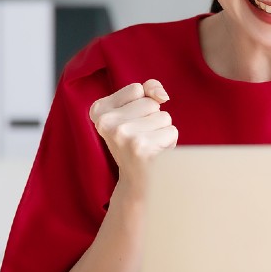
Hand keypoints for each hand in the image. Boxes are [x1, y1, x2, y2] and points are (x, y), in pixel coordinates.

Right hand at [89, 79, 176, 193]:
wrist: (137, 182)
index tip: (131, 124)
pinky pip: (171, 132)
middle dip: (153, 119)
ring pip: (164, 117)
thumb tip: (162, 95)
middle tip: (141, 138)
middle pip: (151, 103)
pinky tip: (155, 155)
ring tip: (149, 146)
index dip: (142, 106)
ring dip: (162, 132)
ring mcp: (123, 135)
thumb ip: (149, 90)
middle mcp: (106, 122)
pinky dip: (169, 143)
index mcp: (99, 110)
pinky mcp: (141, 148)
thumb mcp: (135, 111)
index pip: (137, 89)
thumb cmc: (138, 142)